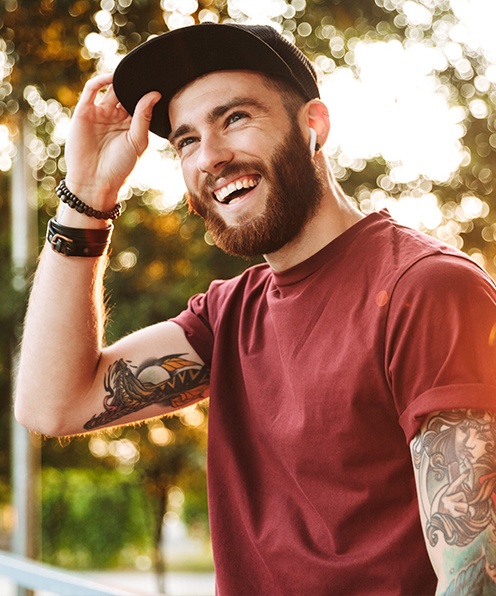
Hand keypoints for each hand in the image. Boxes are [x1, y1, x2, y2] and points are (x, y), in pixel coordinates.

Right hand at [64, 72, 160, 204]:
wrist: (95, 181)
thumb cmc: (120, 167)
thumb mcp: (137, 141)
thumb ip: (143, 117)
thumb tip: (154, 94)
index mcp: (130, 125)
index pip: (139, 102)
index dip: (147, 92)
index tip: (159, 80)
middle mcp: (114, 117)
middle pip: (125, 92)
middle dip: (134, 82)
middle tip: (147, 70)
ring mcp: (99, 113)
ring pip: (110, 89)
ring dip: (119, 79)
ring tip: (131, 70)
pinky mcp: (84, 112)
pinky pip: (91, 90)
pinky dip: (101, 80)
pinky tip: (113, 78)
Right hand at [438, 470, 469, 517]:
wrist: (438, 521)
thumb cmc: (446, 510)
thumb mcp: (448, 500)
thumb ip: (457, 497)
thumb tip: (469, 505)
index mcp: (445, 493)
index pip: (454, 483)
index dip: (461, 477)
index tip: (467, 470)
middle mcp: (446, 498)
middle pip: (463, 495)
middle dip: (463, 501)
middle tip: (456, 507)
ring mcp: (449, 506)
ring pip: (465, 505)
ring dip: (464, 510)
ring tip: (456, 512)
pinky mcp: (452, 514)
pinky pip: (465, 513)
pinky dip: (463, 516)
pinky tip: (456, 517)